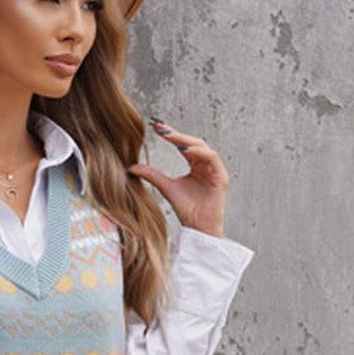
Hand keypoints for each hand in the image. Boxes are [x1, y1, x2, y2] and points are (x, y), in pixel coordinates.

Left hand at [126, 120, 230, 237]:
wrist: (197, 228)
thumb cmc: (186, 210)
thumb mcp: (166, 187)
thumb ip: (152, 175)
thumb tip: (132, 167)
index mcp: (196, 165)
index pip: (184, 145)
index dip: (171, 135)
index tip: (156, 126)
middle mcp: (206, 165)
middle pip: (194, 143)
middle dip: (178, 134)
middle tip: (161, 128)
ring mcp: (215, 170)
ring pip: (203, 148)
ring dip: (188, 141)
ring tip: (172, 138)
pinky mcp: (221, 177)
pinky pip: (212, 159)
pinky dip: (200, 153)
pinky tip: (186, 150)